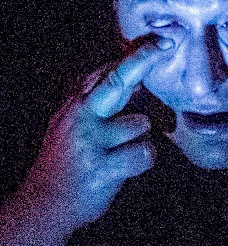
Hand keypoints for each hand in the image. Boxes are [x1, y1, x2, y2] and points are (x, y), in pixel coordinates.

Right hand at [23, 35, 172, 231]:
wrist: (43, 204)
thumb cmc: (67, 161)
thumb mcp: (72, 123)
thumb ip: (96, 100)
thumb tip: (134, 77)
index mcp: (75, 103)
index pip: (107, 70)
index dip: (136, 53)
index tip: (161, 41)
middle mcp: (80, 116)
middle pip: (118, 80)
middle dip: (143, 60)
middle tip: (166, 44)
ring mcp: (90, 141)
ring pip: (141, 123)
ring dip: (140, 138)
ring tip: (120, 153)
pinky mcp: (101, 167)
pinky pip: (144, 153)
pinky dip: (142, 160)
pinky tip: (125, 167)